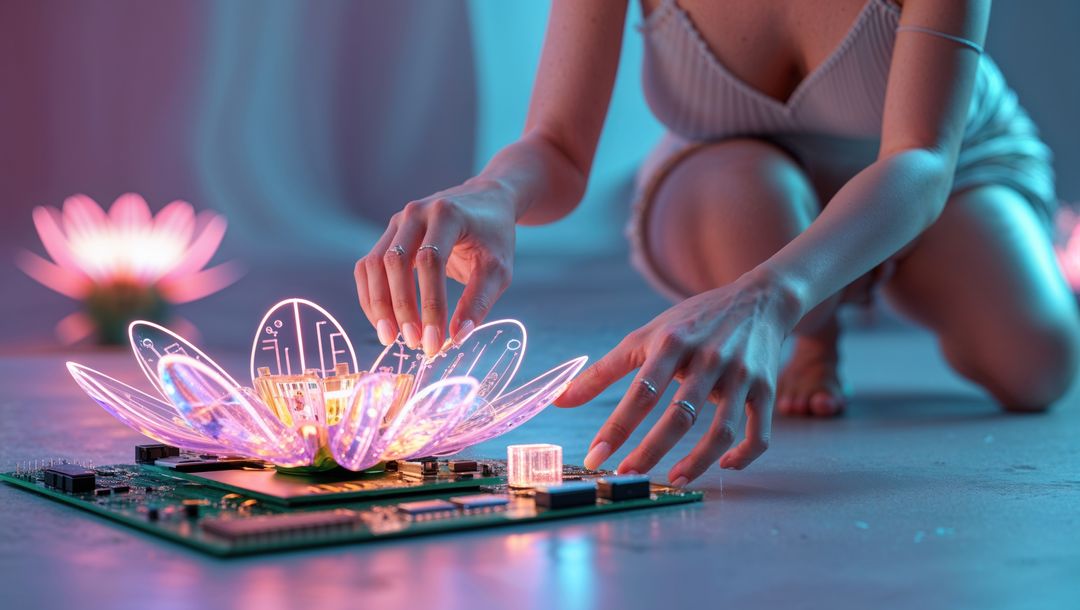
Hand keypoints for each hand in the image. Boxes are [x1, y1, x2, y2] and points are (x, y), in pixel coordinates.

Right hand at [355, 178, 516, 354]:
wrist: (485, 203)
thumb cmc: (494, 237)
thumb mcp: (498, 269)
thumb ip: (479, 302)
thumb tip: (457, 338)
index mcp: (447, 214)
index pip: (431, 261)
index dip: (430, 304)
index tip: (435, 341)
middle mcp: (416, 213)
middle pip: (395, 262)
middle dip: (402, 308)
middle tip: (414, 344)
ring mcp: (397, 222)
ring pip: (373, 265)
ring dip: (379, 306)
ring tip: (392, 339)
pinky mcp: (389, 235)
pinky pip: (368, 267)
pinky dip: (372, 296)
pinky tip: (384, 322)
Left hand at [555, 271, 799, 484]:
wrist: (758, 300)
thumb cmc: (692, 321)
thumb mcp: (645, 336)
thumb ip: (603, 371)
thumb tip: (558, 399)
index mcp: (672, 343)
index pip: (641, 391)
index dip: (617, 427)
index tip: (596, 456)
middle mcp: (708, 359)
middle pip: (679, 415)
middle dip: (651, 451)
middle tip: (628, 477)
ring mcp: (740, 376)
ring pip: (721, 430)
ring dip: (697, 461)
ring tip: (673, 480)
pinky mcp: (766, 389)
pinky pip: (758, 432)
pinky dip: (743, 455)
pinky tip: (724, 466)